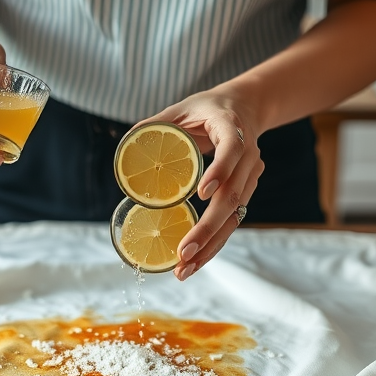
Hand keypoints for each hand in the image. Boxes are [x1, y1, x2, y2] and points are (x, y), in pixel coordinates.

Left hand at [143, 89, 264, 281]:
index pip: (232, 149)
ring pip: (236, 214)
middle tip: (183, 252)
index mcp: (232, 126)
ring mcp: (251, 174)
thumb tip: (124, 148)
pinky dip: (214, 242)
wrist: (244, 107)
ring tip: (185, 268)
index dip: (219, 171)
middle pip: (234, 194)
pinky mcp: (247, 190)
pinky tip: (195, 260)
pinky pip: (233, 220)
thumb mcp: (179, 108)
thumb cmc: (205, 108)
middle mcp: (249, 153)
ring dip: (211, 244)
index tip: (201, 193)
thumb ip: (153, 125)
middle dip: (208, 227)